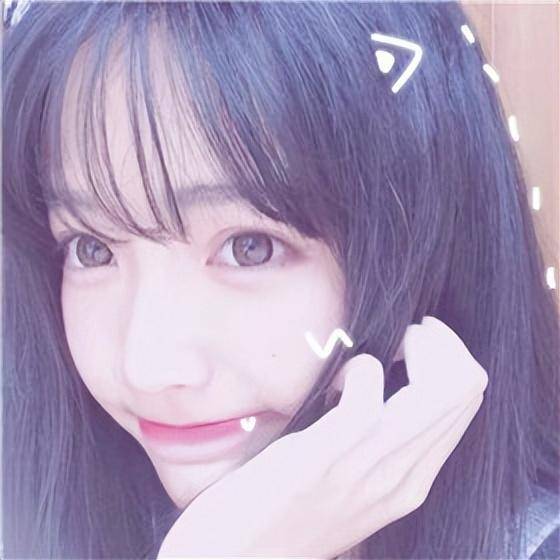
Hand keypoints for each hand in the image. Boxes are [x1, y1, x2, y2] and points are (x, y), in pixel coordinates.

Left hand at [157, 315, 488, 558]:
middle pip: (466, 386)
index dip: (449, 355)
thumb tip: (387, 387)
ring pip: (440, 387)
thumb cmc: (285, 512)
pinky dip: (357, 366)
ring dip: (411, 345)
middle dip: (438, 341)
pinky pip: (368, 385)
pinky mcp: (328, 453)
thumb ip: (377, 445)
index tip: (414, 343)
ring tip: (376, 355)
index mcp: (413, 480)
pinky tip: (334, 381)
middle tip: (400, 340)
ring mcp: (371, 467)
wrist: (239, 559)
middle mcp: (404, 475)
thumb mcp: (349, 483)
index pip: (468, 400)